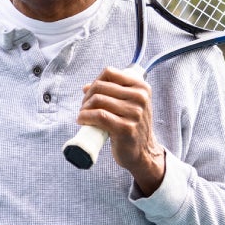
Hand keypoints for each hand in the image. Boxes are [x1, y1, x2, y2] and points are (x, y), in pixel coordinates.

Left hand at [77, 66, 165, 193]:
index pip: (109, 72)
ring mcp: (135, 113)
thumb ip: (111, 93)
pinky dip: (85, 117)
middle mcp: (140, 98)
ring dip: (84, 108)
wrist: (143, 152)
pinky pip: (98, 115)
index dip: (95, 82)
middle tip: (84, 108)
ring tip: (83, 116)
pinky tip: (82, 121)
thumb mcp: (129, 104)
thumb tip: (85, 87)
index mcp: (141, 87)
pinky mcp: (125, 128)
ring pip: (97, 100)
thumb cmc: (131, 125)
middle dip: (87, 97)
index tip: (90, 94)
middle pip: (100, 86)